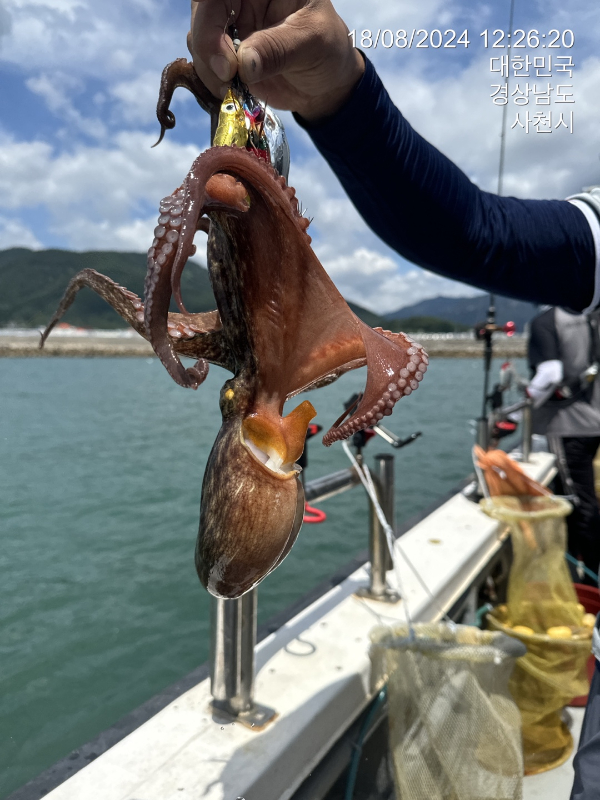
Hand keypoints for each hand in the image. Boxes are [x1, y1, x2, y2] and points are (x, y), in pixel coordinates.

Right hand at [189, 0, 363, 121]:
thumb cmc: (327, 50)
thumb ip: (279, 49)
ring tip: (231, 89)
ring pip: (198, 37)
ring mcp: (232, 24)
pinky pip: (205, 61)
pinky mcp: (226, 52)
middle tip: (225, 79)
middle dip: (207, 47)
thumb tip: (244, 64)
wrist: (326, 82)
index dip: (211, 18)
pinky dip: (211, 79)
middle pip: (203, 10)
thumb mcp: (312, 43)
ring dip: (208, 68)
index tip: (226, 60)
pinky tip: (230, 91)